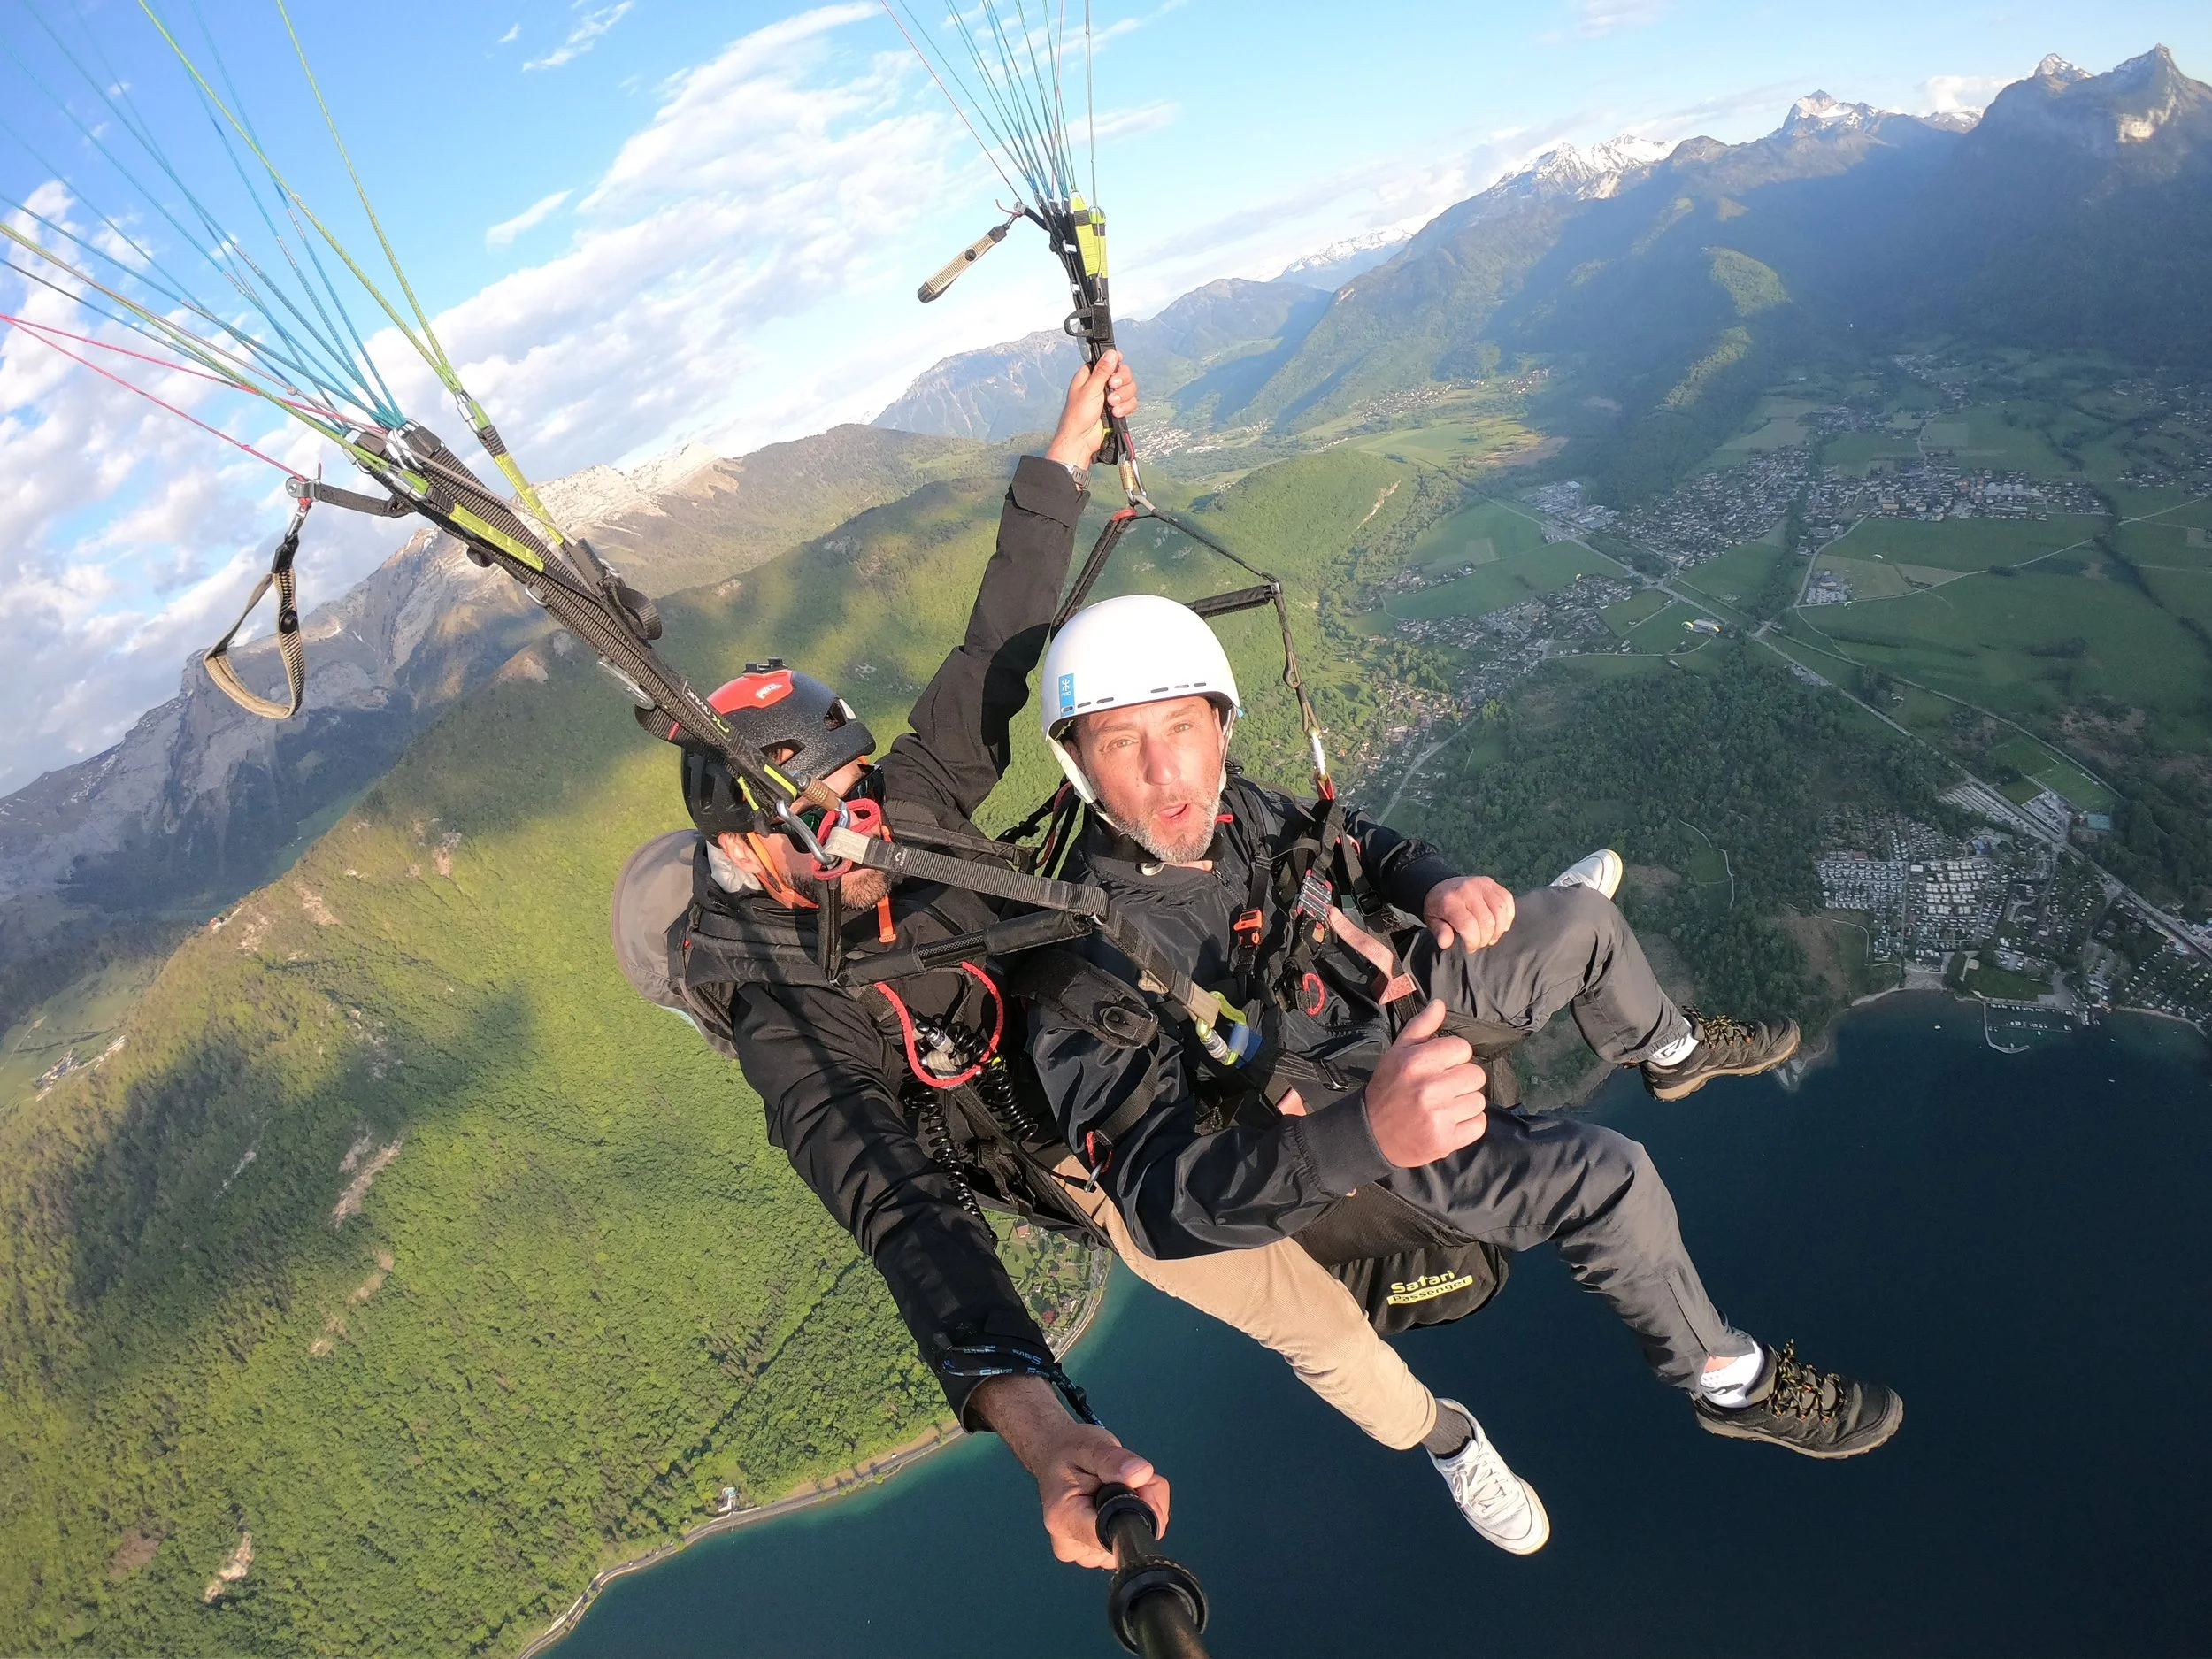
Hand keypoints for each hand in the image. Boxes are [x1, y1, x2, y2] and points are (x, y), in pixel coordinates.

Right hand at [973, 1373, 1169, 1569]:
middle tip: (1132, 1474)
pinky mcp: (1091, 1551)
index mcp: (1064, 1519)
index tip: (1140, 1484)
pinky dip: (1137, 1516)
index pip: (1111, 1537)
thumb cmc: (1069, 1448)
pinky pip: (1127, 1540)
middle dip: (1143, 1505)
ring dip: (1141, 1509)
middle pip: (1125, 1540)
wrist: (1053, 1453)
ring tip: (1123, 1480)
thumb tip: (1142, 1474)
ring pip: (1129, 1541)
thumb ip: (1114, 1460)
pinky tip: (1123, 1494)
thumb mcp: (1091, 1444)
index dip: (1138, 1513)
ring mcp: (1080, 1552)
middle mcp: (1069, 1544)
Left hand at [1043, 348, 1137, 472]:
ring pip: (1129, 388)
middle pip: (1123, 373)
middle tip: (1112, 387)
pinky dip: (1125, 408)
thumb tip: (1111, 354)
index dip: (1116, 362)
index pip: (1109, 360)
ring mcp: (1110, 396)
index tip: (1117, 367)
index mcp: (1091, 375)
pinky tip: (1116, 413)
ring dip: (1123, 396)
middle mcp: (1101, 384)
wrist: (1082, 439)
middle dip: (1121, 382)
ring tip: (1111, 404)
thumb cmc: (1077, 416)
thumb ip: (1102, 371)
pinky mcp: (1117, 408)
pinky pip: (1130, 402)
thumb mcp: (1090, 389)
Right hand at [1362, 998, 1487, 1167]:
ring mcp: (1439, 1116)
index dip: (1453, 1057)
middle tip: (1443, 1089)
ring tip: (1444, 1107)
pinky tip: (1449, 1122)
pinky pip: (1479, 1124)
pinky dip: (1468, 1124)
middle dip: (1462, 1081)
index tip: (1440, 1067)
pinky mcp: (1446, 1140)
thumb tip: (1440, 1003)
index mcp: (1417, 1062)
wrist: (1371, 1135)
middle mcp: (1429, 1088)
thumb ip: (1421, 1026)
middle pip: (1476, 1074)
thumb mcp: (1397, 1052)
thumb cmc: (1387, 1089)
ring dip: (1465, 1104)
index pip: (1463, 1048)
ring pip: (1479, 1100)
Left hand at [1424, 875, 1514, 950]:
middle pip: (1487, 921)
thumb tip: (1445, 943)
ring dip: (1499, 929)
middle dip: (1485, 938)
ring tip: (1491, 936)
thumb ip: (1440, 932)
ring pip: (1500, 911)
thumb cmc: (1438, 908)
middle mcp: (1467, 890)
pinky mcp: (1491, 882)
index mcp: (1450, 902)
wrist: (1441, 885)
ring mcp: (1481, 884)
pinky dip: (1507, 915)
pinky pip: (1507, 899)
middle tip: (1480, 942)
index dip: (1473, 942)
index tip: (1469, 947)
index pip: (1469, 926)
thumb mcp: (1432, 921)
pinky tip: (1500, 925)